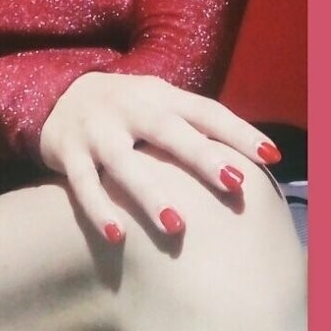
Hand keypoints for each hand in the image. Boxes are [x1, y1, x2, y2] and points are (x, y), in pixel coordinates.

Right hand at [39, 72, 281, 242]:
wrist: (59, 94)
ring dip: (150, 191)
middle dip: (201, 156)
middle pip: (167, 129)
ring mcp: (97, 128)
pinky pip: (82, 183)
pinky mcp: (68, 151)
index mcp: (160, 94)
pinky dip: (98, 208)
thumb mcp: (160, 105)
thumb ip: (197, 128)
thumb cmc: (128, 110)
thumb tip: (255, 164)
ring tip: (177, 225)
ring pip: (123, 160)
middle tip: (234, 184)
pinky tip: (117, 236)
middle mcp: (130, 106)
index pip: (205, 110)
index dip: (238, 131)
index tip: (271, 156)